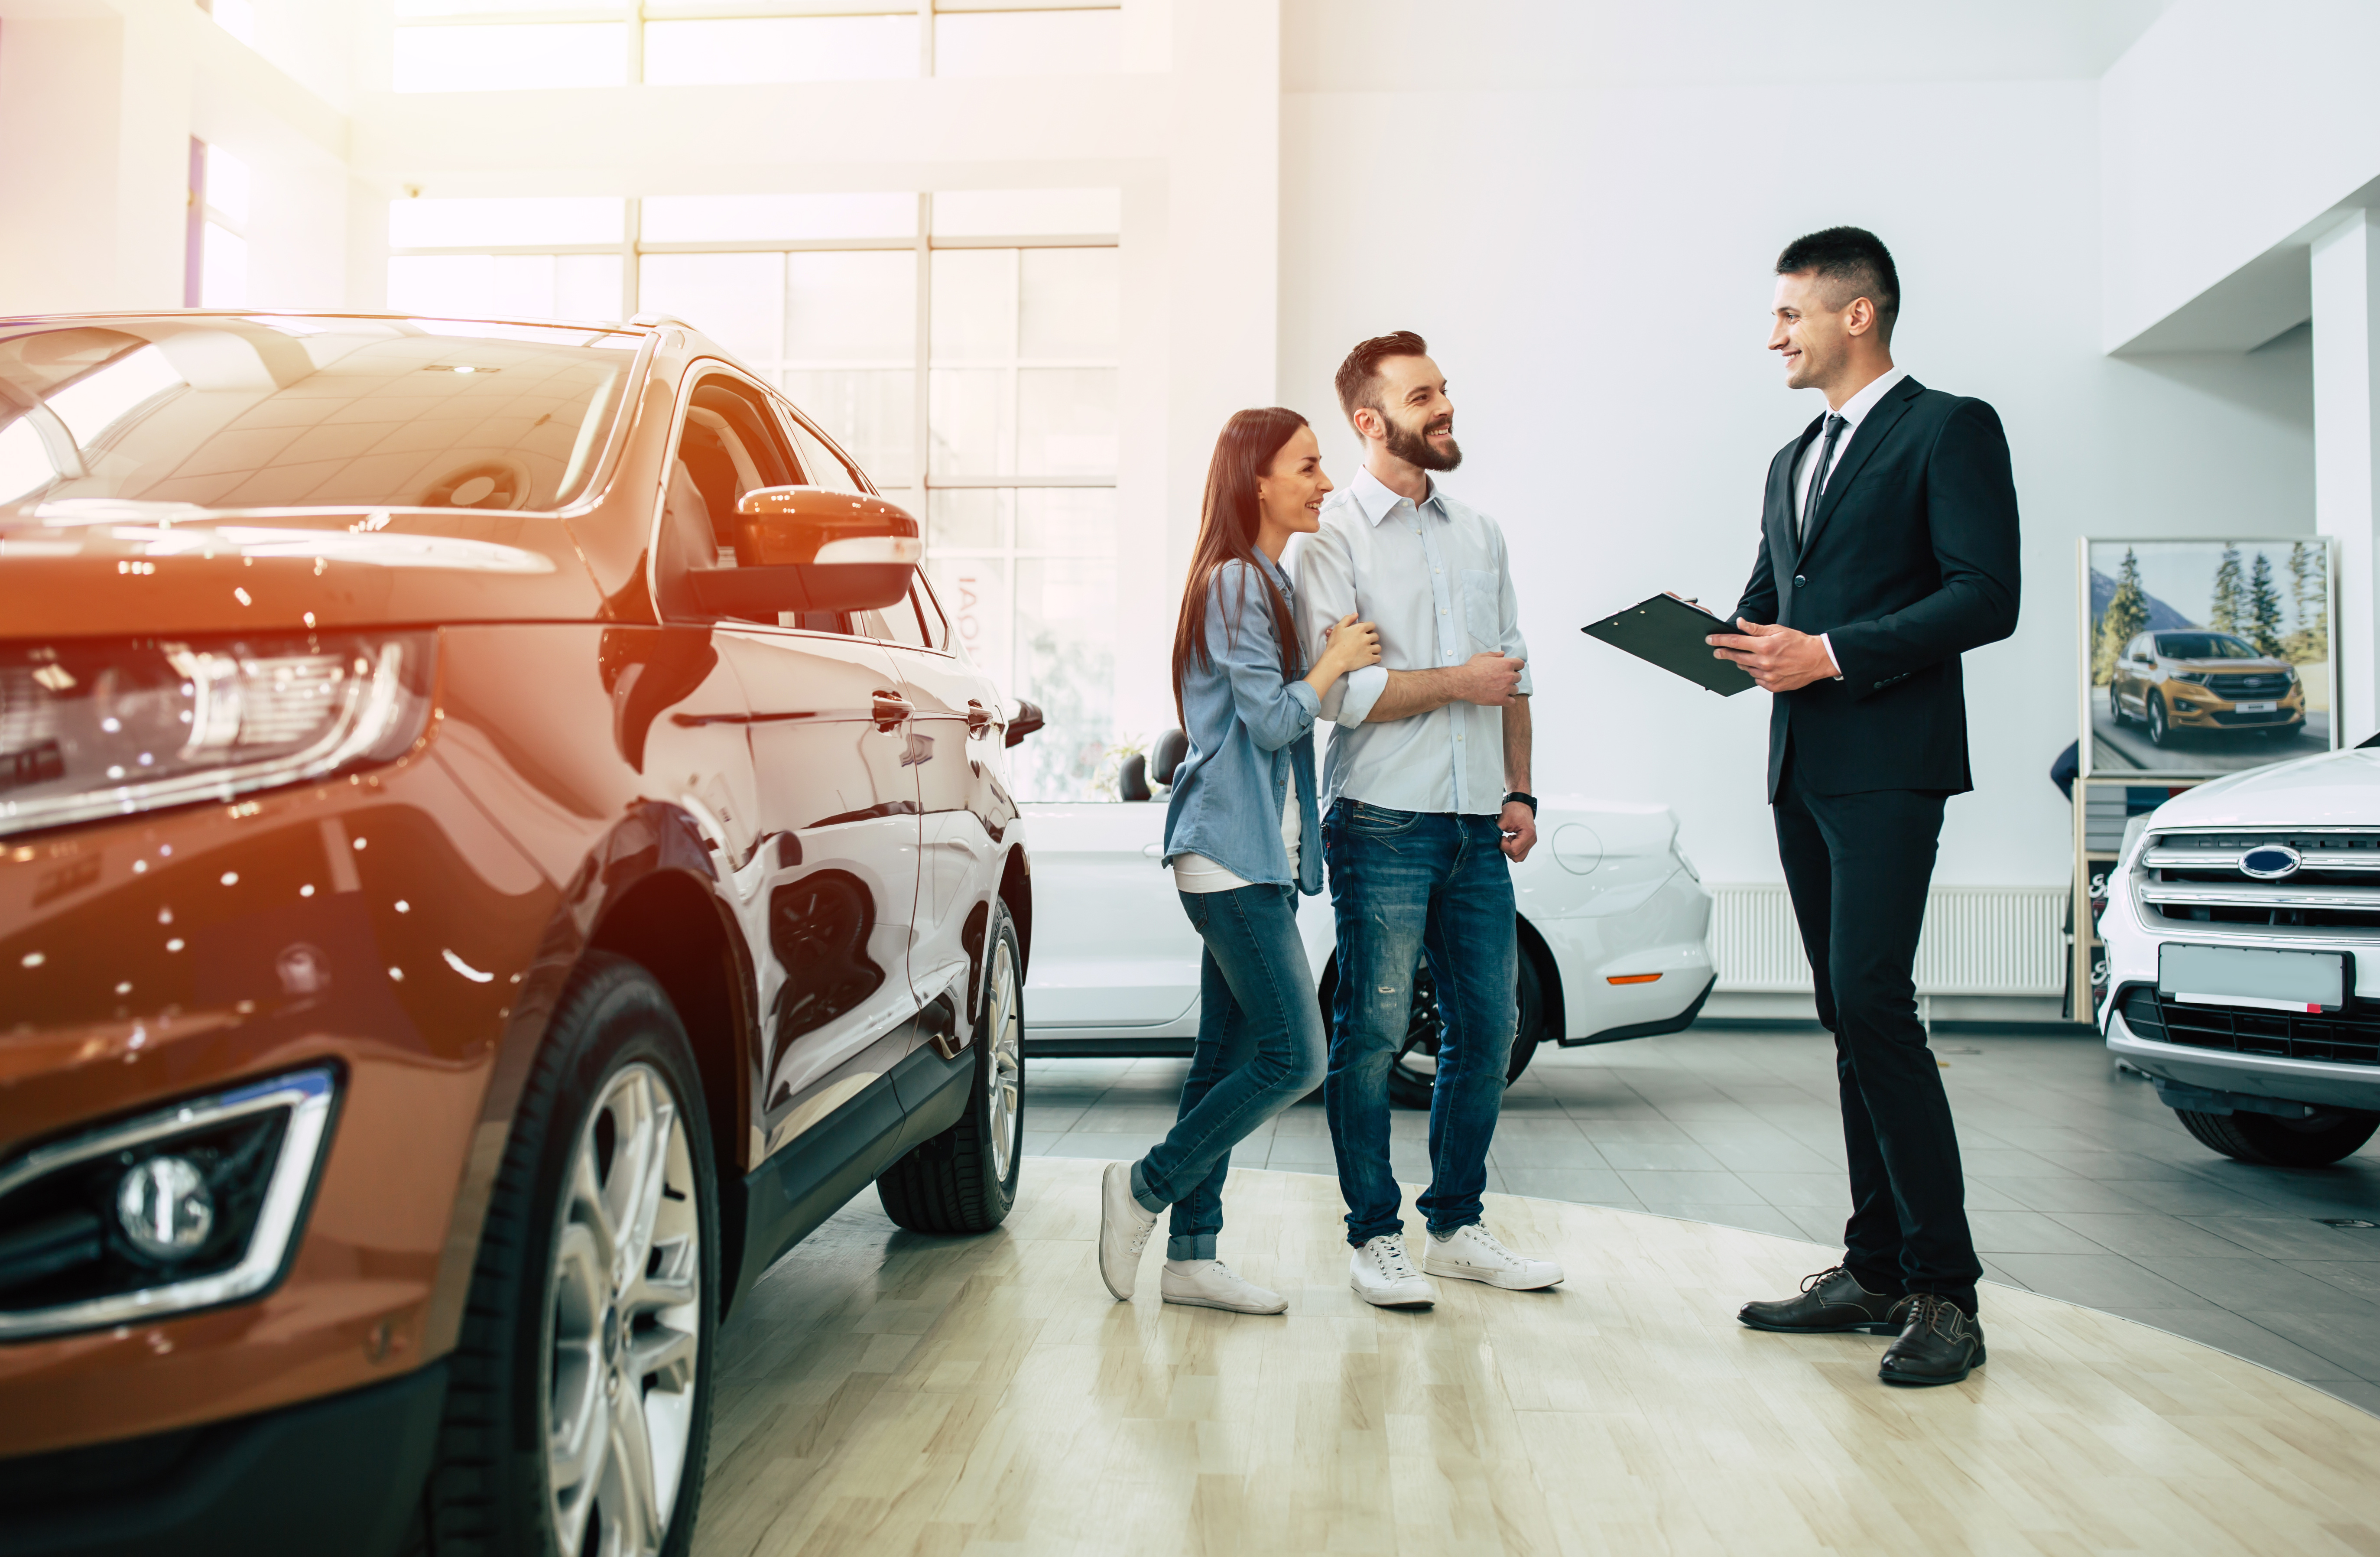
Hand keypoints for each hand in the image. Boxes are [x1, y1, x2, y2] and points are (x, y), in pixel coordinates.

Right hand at [1317, 613, 1380, 678]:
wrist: (1335, 660)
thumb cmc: (1335, 644)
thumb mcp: (1338, 627)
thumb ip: (1348, 619)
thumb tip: (1356, 614)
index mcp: (1359, 629)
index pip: (1372, 625)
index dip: (1368, 628)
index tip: (1364, 632)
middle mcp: (1366, 638)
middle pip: (1376, 636)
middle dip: (1371, 638)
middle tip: (1365, 642)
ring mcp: (1368, 649)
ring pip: (1378, 647)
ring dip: (1374, 648)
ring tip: (1368, 650)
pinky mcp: (1369, 659)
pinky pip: (1378, 658)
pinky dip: (1376, 658)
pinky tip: (1371, 658)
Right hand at [1452, 652, 1524, 706]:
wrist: (1463, 682)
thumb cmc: (1471, 669)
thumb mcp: (1482, 656)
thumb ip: (1494, 655)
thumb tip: (1502, 654)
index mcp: (1506, 664)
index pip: (1521, 664)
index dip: (1516, 666)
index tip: (1511, 669)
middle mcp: (1509, 676)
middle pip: (1518, 677)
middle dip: (1511, 678)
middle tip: (1501, 679)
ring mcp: (1506, 688)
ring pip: (1515, 690)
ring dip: (1509, 690)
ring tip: (1499, 689)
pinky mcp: (1501, 699)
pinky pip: (1512, 702)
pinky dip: (1507, 700)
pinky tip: (1500, 698)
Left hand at [1498, 800, 1536, 861]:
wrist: (1521, 804)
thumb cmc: (1513, 809)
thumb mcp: (1503, 819)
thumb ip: (1496, 832)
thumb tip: (1489, 841)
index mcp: (1528, 834)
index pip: (1514, 850)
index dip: (1504, 846)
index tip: (1502, 836)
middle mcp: (1532, 840)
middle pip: (1517, 857)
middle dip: (1507, 850)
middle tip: (1504, 838)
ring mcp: (1531, 842)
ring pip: (1519, 857)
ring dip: (1510, 850)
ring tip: (1508, 838)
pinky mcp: (1529, 843)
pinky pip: (1521, 853)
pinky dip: (1514, 849)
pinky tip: (1511, 838)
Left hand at [1705, 617, 1837, 691]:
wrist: (1817, 659)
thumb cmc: (1799, 642)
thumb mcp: (1777, 630)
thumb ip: (1756, 628)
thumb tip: (1740, 623)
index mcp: (1765, 646)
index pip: (1735, 642)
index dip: (1720, 641)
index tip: (1710, 640)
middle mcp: (1764, 662)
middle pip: (1736, 658)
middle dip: (1724, 653)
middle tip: (1717, 651)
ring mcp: (1768, 676)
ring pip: (1746, 669)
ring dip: (1744, 663)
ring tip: (1751, 656)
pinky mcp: (1772, 686)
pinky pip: (1756, 679)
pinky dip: (1756, 672)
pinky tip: (1763, 666)